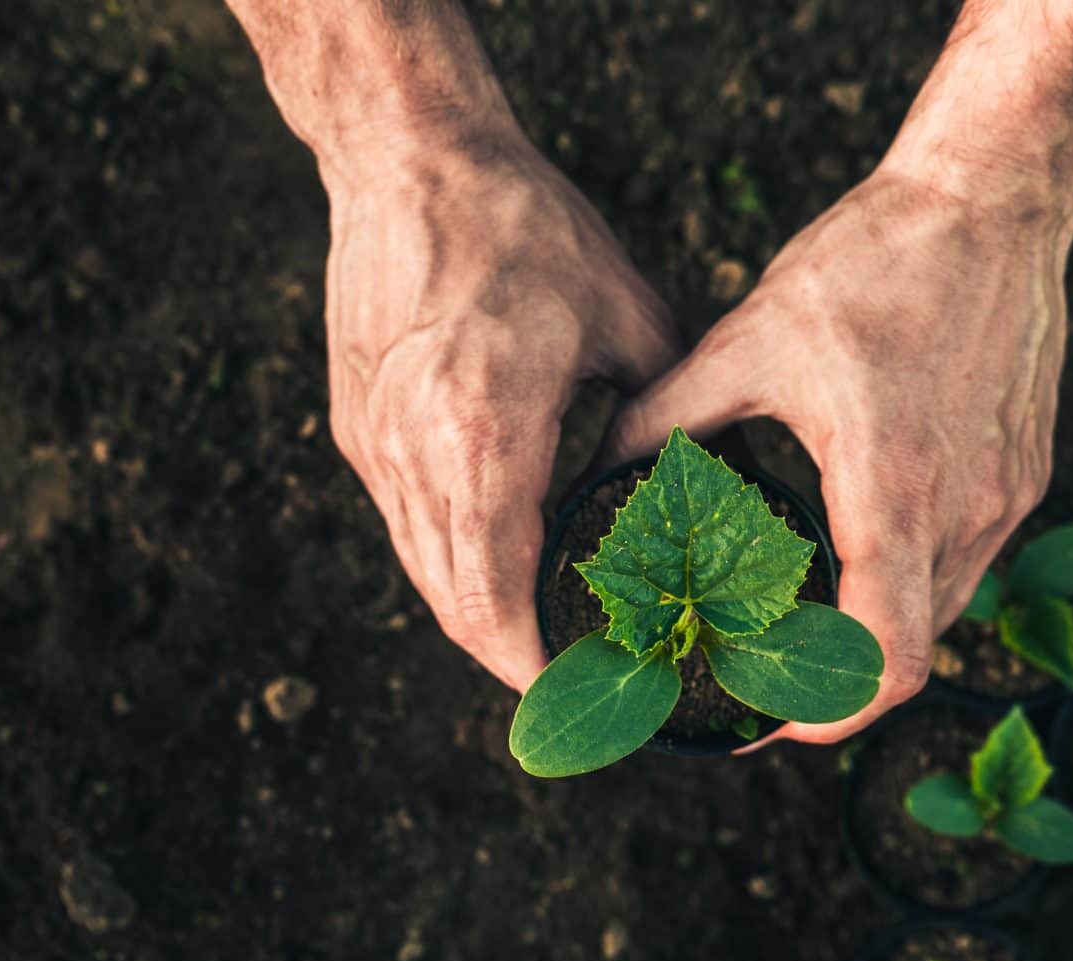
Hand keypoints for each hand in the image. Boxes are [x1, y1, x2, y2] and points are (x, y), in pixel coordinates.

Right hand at [325, 129, 677, 690]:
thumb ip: (669, 411)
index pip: (497, 604)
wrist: (408, 158)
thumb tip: (714, 474)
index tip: (588, 690)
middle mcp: (416, 457)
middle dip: (514, 657)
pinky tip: (501, 559)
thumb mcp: (627, 318)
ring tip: (545, 633)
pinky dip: (454, 560)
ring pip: (424, 573)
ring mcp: (375, 445)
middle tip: (579, 675)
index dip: (539, 667)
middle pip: (454, 608)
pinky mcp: (358, 426)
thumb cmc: (523, 227)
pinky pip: (407, 525)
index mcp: (486, 438)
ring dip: (481, 614)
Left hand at [604, 165, 1072, 742]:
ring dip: (877, 630)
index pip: (882, 662)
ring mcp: (1007, 495)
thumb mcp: (752, 338)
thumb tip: (608, 463)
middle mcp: (965, 510)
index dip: (826, 715)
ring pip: (943, 612)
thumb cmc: (876, 260)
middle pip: (909, 656)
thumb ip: (671, 414)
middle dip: (837, 682)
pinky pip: (969, 559)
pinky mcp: (1025, 471)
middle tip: (766, 673)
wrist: (994, 196)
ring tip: (809, 617)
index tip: (771, 720)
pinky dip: (914, 579)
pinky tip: (865, 546)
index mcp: (893, 492)